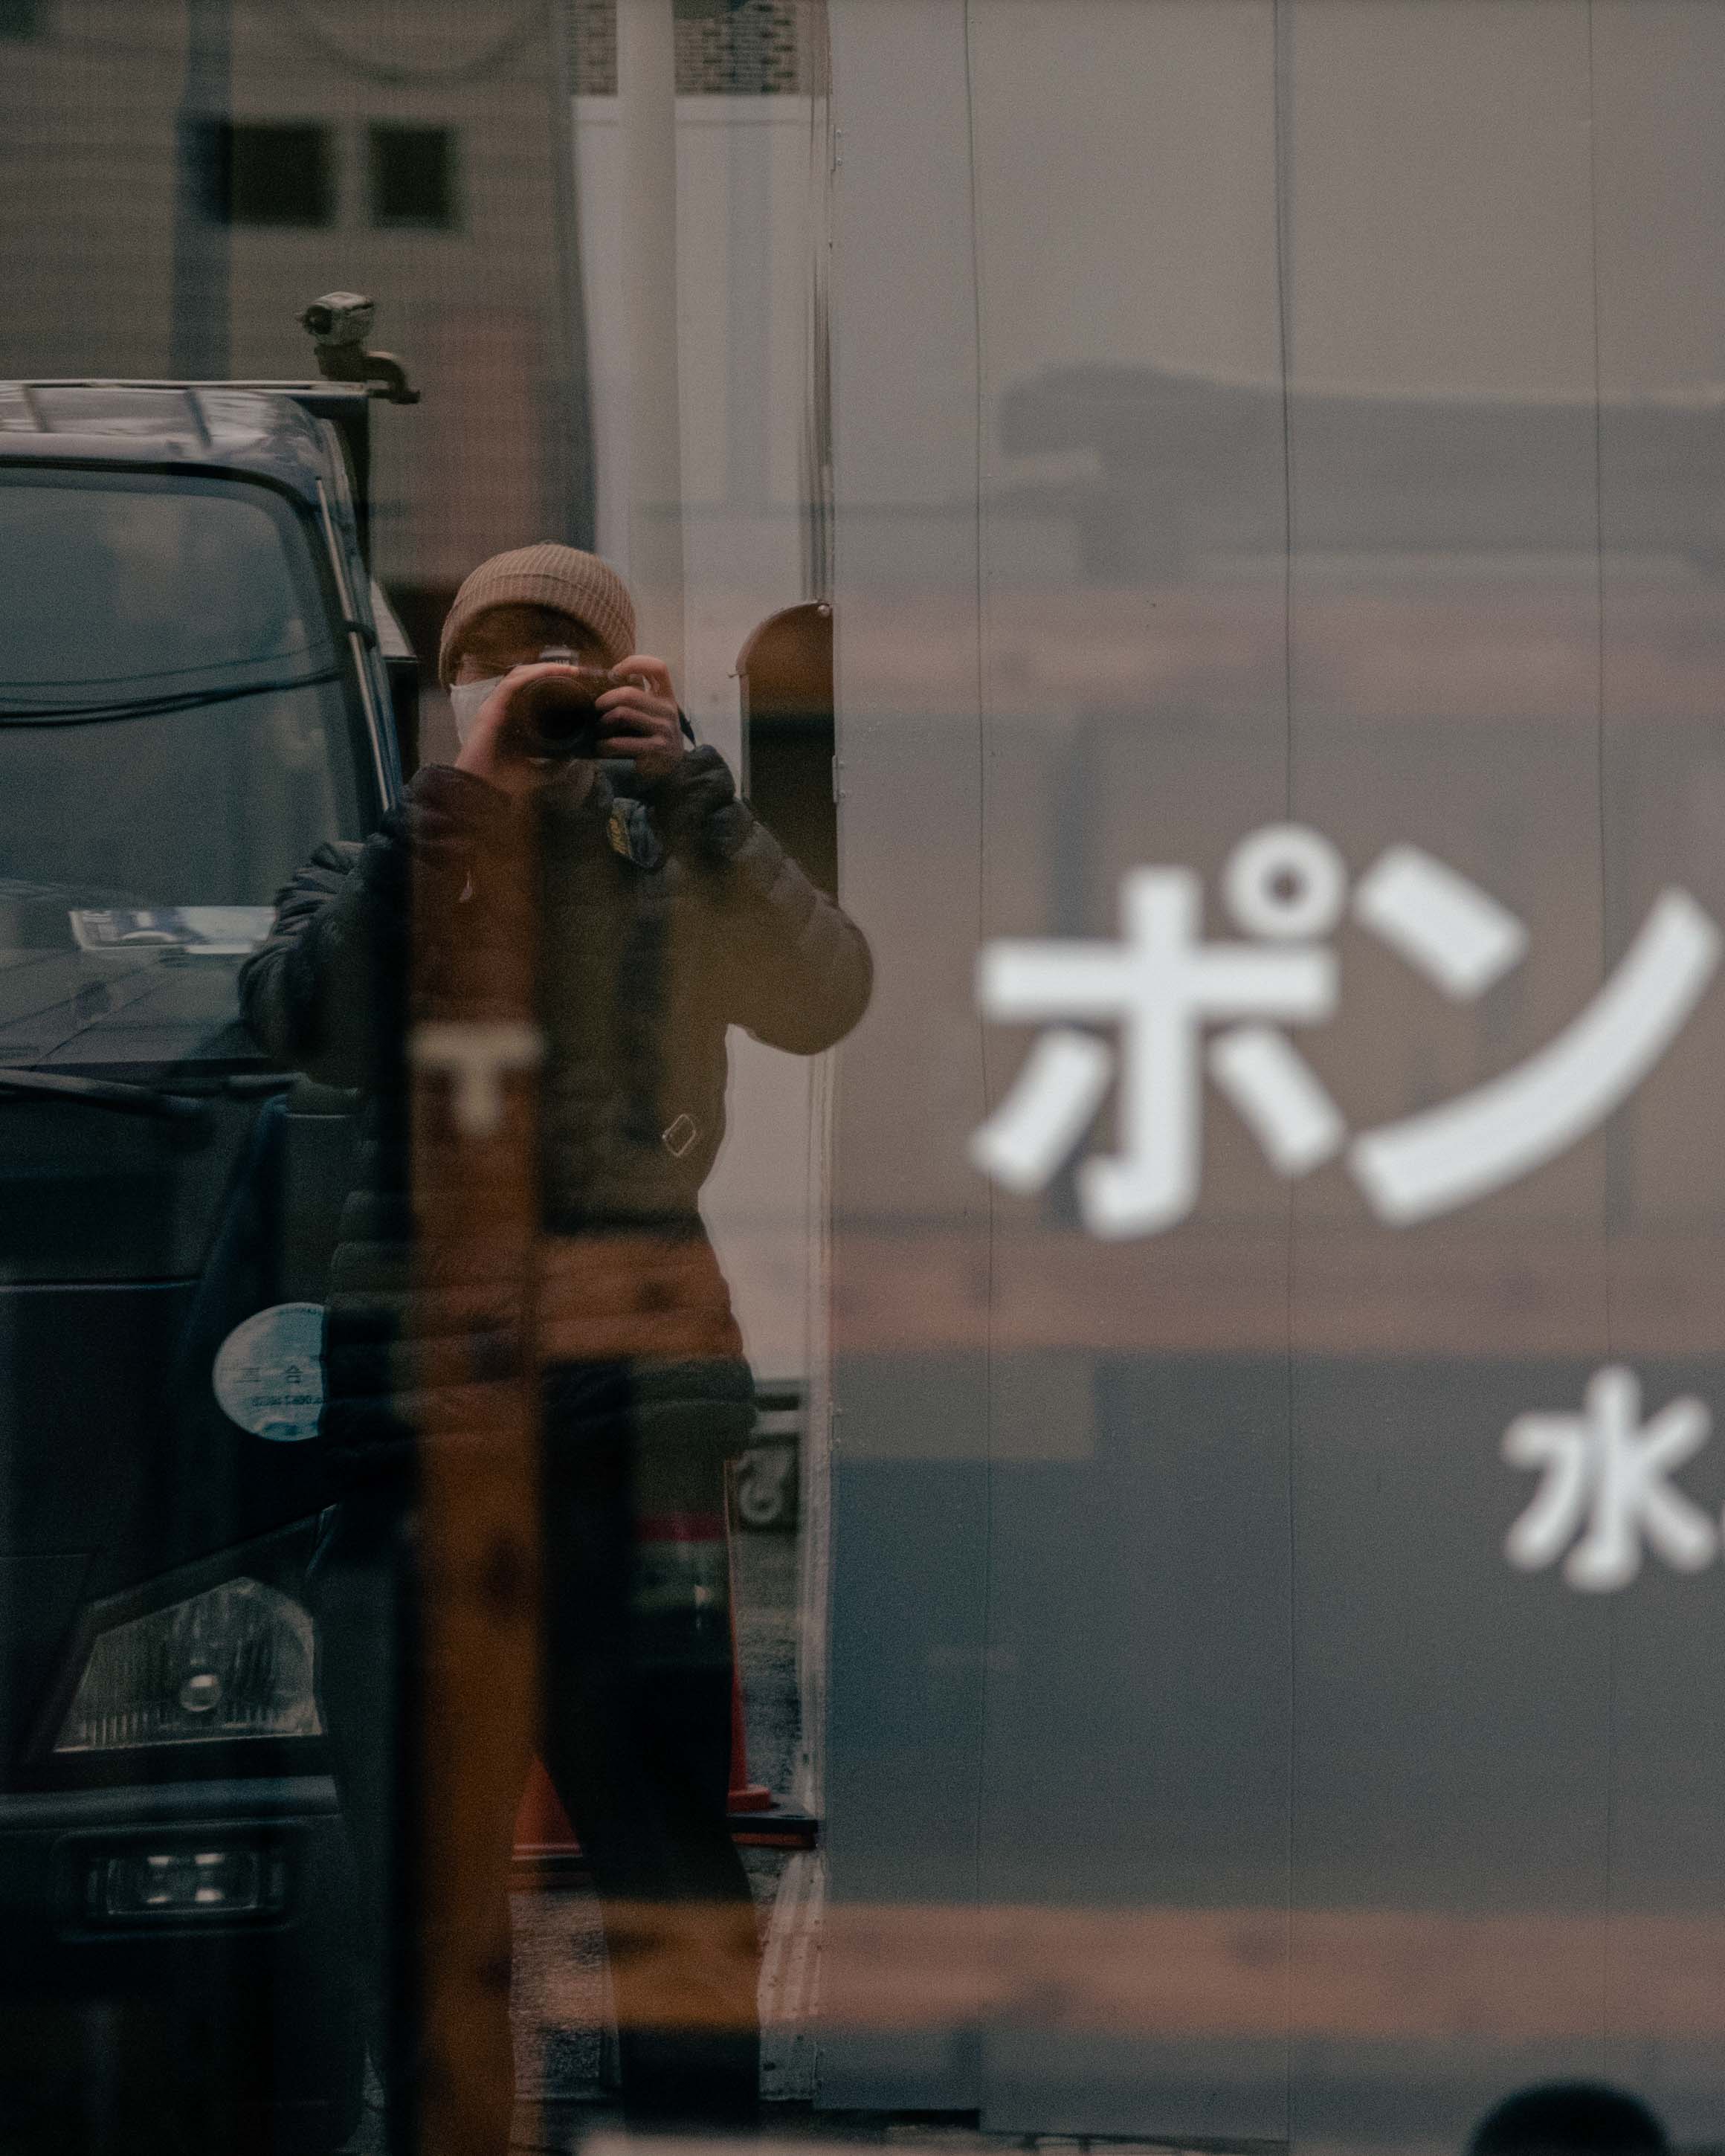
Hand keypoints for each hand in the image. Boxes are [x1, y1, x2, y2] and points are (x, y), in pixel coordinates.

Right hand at [451, 661, 576, 799]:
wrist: (483, 795)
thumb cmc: (503, 785)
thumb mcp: (539, 773)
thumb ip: (555, 766)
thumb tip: (573, 756)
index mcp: (512, 721)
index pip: (532, 692)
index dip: (553, 683)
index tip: (579, 685)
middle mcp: (503, 710)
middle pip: (527, 679)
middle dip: (552, 671)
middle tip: (578, 673)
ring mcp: (495, 708)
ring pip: (520, 676)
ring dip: (546, 668)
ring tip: (570, 669)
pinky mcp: (490, 709)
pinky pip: (512, 683)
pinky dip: (533, 675)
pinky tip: (553, 672)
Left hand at [596, 655, 684, 784]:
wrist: (672, 771)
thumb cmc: (655, 737)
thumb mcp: (654, 714)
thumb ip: (638, 698)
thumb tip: (605, 681)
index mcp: (667, 697)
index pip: (658, 668)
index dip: (635, 663)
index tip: (615, 672)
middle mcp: (668, 710)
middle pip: (630, 693)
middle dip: (606, 699)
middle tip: (596, 707)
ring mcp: (664, 730)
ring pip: (624, 714)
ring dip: (604, 722)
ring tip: (599, 730)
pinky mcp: (656, 749)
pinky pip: (623, 742)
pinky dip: (607, 745)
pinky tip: (603, 747)